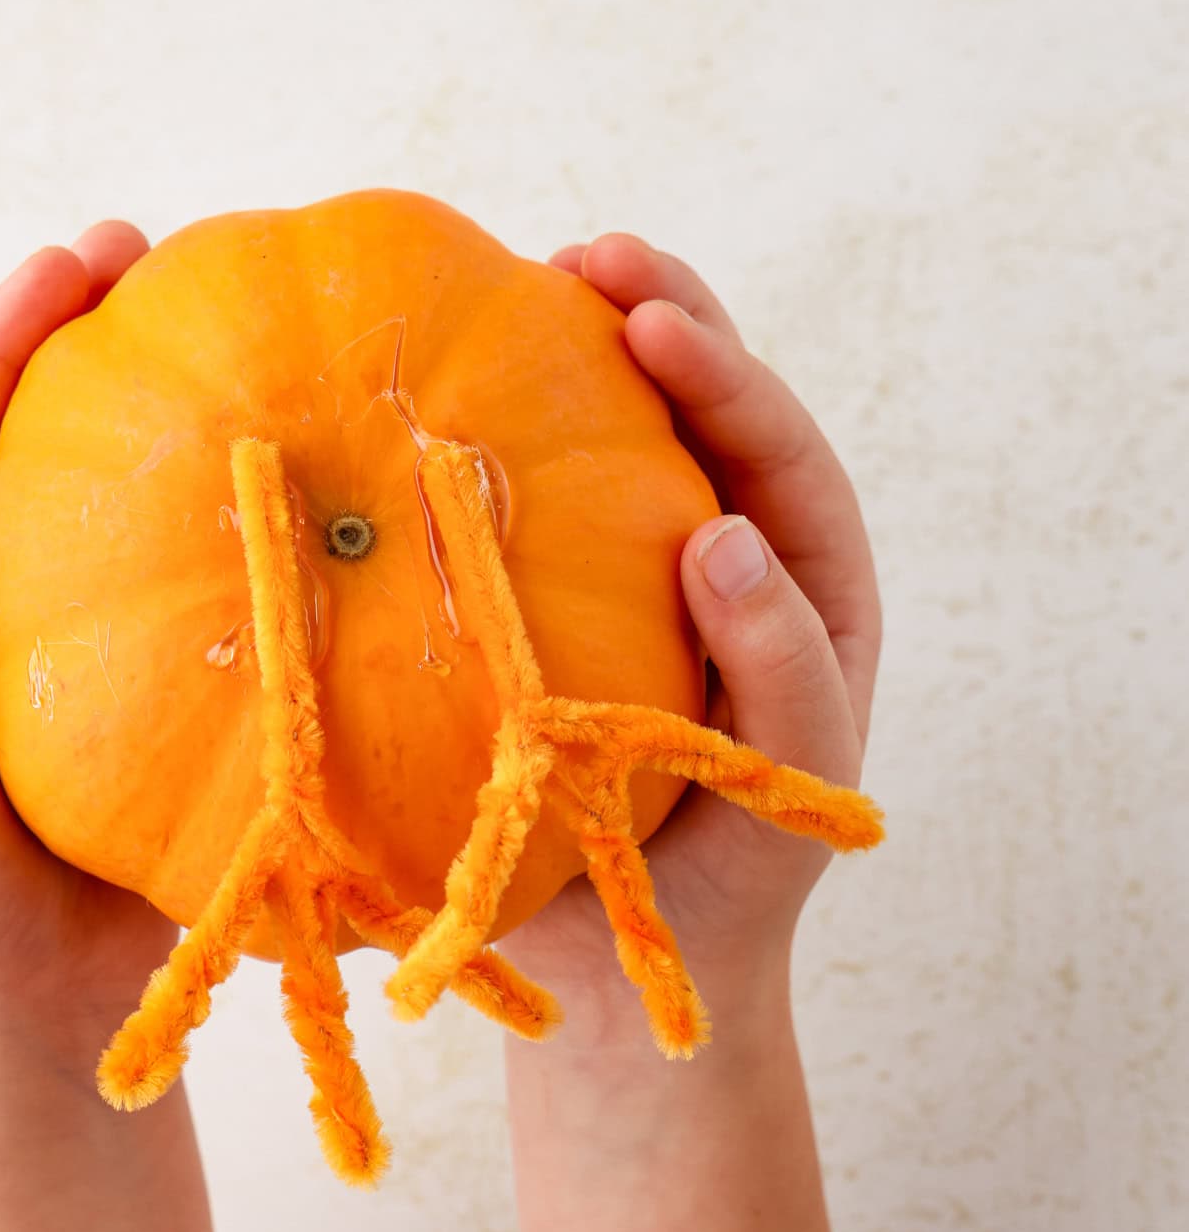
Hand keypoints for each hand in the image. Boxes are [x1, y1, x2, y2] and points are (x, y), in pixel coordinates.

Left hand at [0, 222, 175, 1043]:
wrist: (39, 1029)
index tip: (72, 266)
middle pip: (16, 444)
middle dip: (69, 345)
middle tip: (151, 263)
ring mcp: (61, 654)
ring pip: (95, 507)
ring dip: (143, 420)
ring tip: (213, 340)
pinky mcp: (137, 704)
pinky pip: (170, 590)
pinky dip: (208, 526)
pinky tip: (271, 489)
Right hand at [509, 232, 881, 1023]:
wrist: (637, 973)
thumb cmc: (731, 887)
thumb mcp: (788, 784)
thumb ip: (781, 668)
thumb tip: (722, 533)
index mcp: (803, 589)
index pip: (774, 455)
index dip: (723, 376)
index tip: (651, 324)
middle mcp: (721, 568)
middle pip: (702, 415)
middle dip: (657, 318)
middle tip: (585, 257)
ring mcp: (627, 587)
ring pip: (612, 452)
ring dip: (570, 363)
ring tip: (517, 283)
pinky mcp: (548, 622)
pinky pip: (524, 527)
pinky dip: (490, 462)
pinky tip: (429, 419)